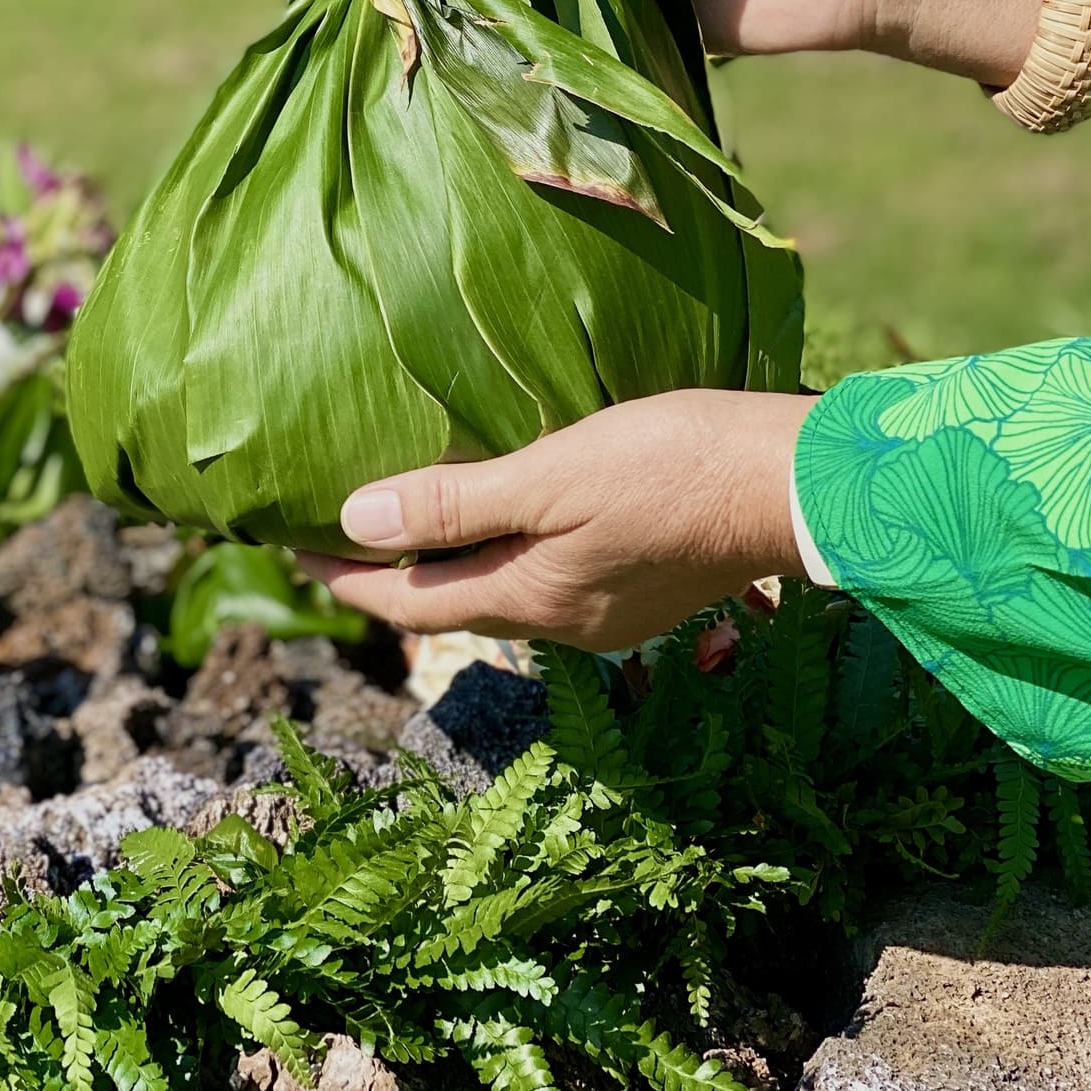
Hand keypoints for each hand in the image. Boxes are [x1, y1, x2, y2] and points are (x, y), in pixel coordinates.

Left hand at [294, 391, 813, 653]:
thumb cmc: (672, 467)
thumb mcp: (550, 475)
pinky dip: (510, 553)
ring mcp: (615, 611)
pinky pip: (553, 577)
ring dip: (454, 563)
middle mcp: (568, 622)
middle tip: (339, 536)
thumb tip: (354, 523)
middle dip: (392, 574)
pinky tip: (515, 519)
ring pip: (507, 591)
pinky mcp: (652, 586)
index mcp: (531, 599)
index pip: (410, 602)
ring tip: (417, 522)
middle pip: (453, 603)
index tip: (293, 547)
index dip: (347, 579)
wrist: (798, 484)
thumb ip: (454, 505)